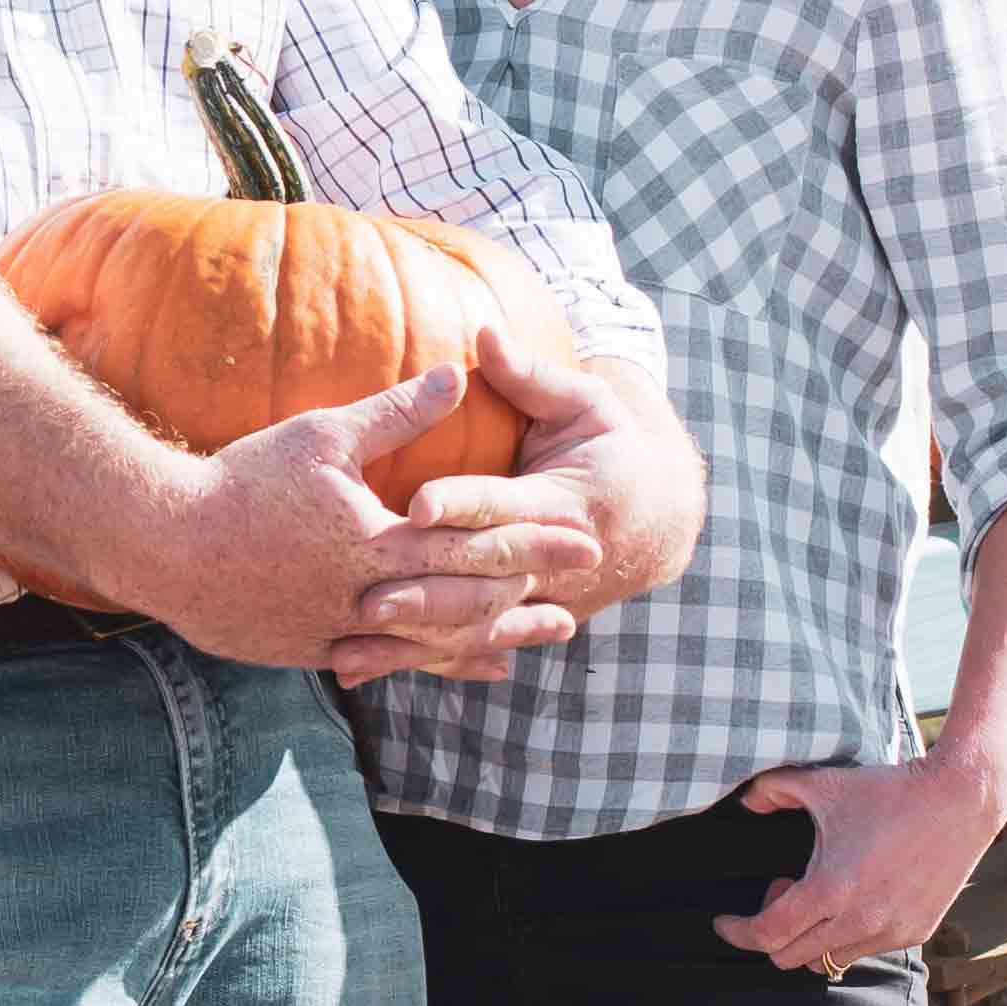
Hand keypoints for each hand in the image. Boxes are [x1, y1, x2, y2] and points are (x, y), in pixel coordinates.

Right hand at [137, 362, 603, 671]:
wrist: (165, 544)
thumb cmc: (241, 480)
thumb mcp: (321, 435)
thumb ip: (395, 414)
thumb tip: (458, 376)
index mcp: (377, 542)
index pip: (474, 542)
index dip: (533, 540)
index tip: (584, 538)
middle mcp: (368, 597)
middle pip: (466, 603)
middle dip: (526, 600)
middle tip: (579, 600)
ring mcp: (342, 631)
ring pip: (434, 645)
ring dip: (492, 641)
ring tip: (538, 640)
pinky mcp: (313, 649)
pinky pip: (389, 662)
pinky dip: (435, 662)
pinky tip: (466, 664)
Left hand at [332, 340, 700, 684]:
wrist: (659, 517)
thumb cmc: (613, 444)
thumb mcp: (588, 404)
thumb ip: (532, 376)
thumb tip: (484, 333)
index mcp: (565, 505)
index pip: (504, 506)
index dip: (462, 504)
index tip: (414, 504)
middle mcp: (551, 565)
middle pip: (480, 581)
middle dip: (426, 592)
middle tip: (368, 600)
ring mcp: (537, 601)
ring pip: (467, 629)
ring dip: (409, 644)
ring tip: (346, 651)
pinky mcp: (518, 620)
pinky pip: (461, 647)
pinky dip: (413, 661)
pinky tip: (358, 672)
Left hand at [709, 753, 1006, 973]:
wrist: (959, 800)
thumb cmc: (888, 791)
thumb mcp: (822, 784)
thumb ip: (771, 791)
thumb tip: (745, 803)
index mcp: (831, 889)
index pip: (768, 935)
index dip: (738, 932)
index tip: (723, 922)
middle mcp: (861, 921)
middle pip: (791, 957)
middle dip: (771, 932)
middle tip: (780, 890)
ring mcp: (891, 932)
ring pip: (827, 961)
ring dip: (808, 937)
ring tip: (816, 892)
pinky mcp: (916, 933)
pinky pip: (863, 951)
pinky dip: (843, 935)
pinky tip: (849, 897)